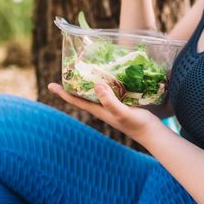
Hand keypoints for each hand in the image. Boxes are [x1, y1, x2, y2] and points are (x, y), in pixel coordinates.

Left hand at [48, 82, 163, 142]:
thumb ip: (110, 101)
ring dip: (88, 82)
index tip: (50, 85)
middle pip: (83, 95)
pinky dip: (105, 82)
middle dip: (74, 84)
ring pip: (95, 92)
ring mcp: (112, 106)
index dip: (63, 93)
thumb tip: (96, 85)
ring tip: (83, 70)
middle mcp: (102, 108)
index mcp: (99, 110)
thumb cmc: (138, 124)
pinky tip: (108, 75)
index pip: (76, 101)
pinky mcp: (122, 103)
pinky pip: (108, 90)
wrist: (153, 133)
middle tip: (66, 71)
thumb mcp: (122, 112)